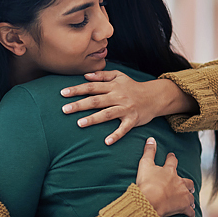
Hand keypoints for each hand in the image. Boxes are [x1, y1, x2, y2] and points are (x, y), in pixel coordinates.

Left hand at [60, 70, 198, 144]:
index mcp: (112, 86)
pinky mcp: (133, 120)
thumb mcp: (119, 76)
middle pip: (96, 100)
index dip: (77, 89)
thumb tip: (86, 76)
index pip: (91, 87)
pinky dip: (116, 135)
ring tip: (79, 124)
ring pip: (107, 114)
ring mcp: (125, 108)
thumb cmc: (133, 87)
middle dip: (79, 105)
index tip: (63, 93)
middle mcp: (118, 96)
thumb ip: (102, 75)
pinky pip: (124, 128)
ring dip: (93, 119)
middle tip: (64, 109)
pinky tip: (107, 141)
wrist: (154, 96)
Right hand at [136, 137, 195, 216]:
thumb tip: (151, 139)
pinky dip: (191, 214)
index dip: (171, 158)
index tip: (171, 156)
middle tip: (187, 184)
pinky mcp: (183, 207)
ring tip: (190, 200)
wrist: (151, 201)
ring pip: (190, 195)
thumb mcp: (145, 164)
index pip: (172, 161)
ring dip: (190, 197)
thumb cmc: (147, 183)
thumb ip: (148, 152)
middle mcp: (179, 182)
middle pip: (186, 181)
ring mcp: (183, 195)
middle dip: (187, 183)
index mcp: (170, 171)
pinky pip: (189, 211)